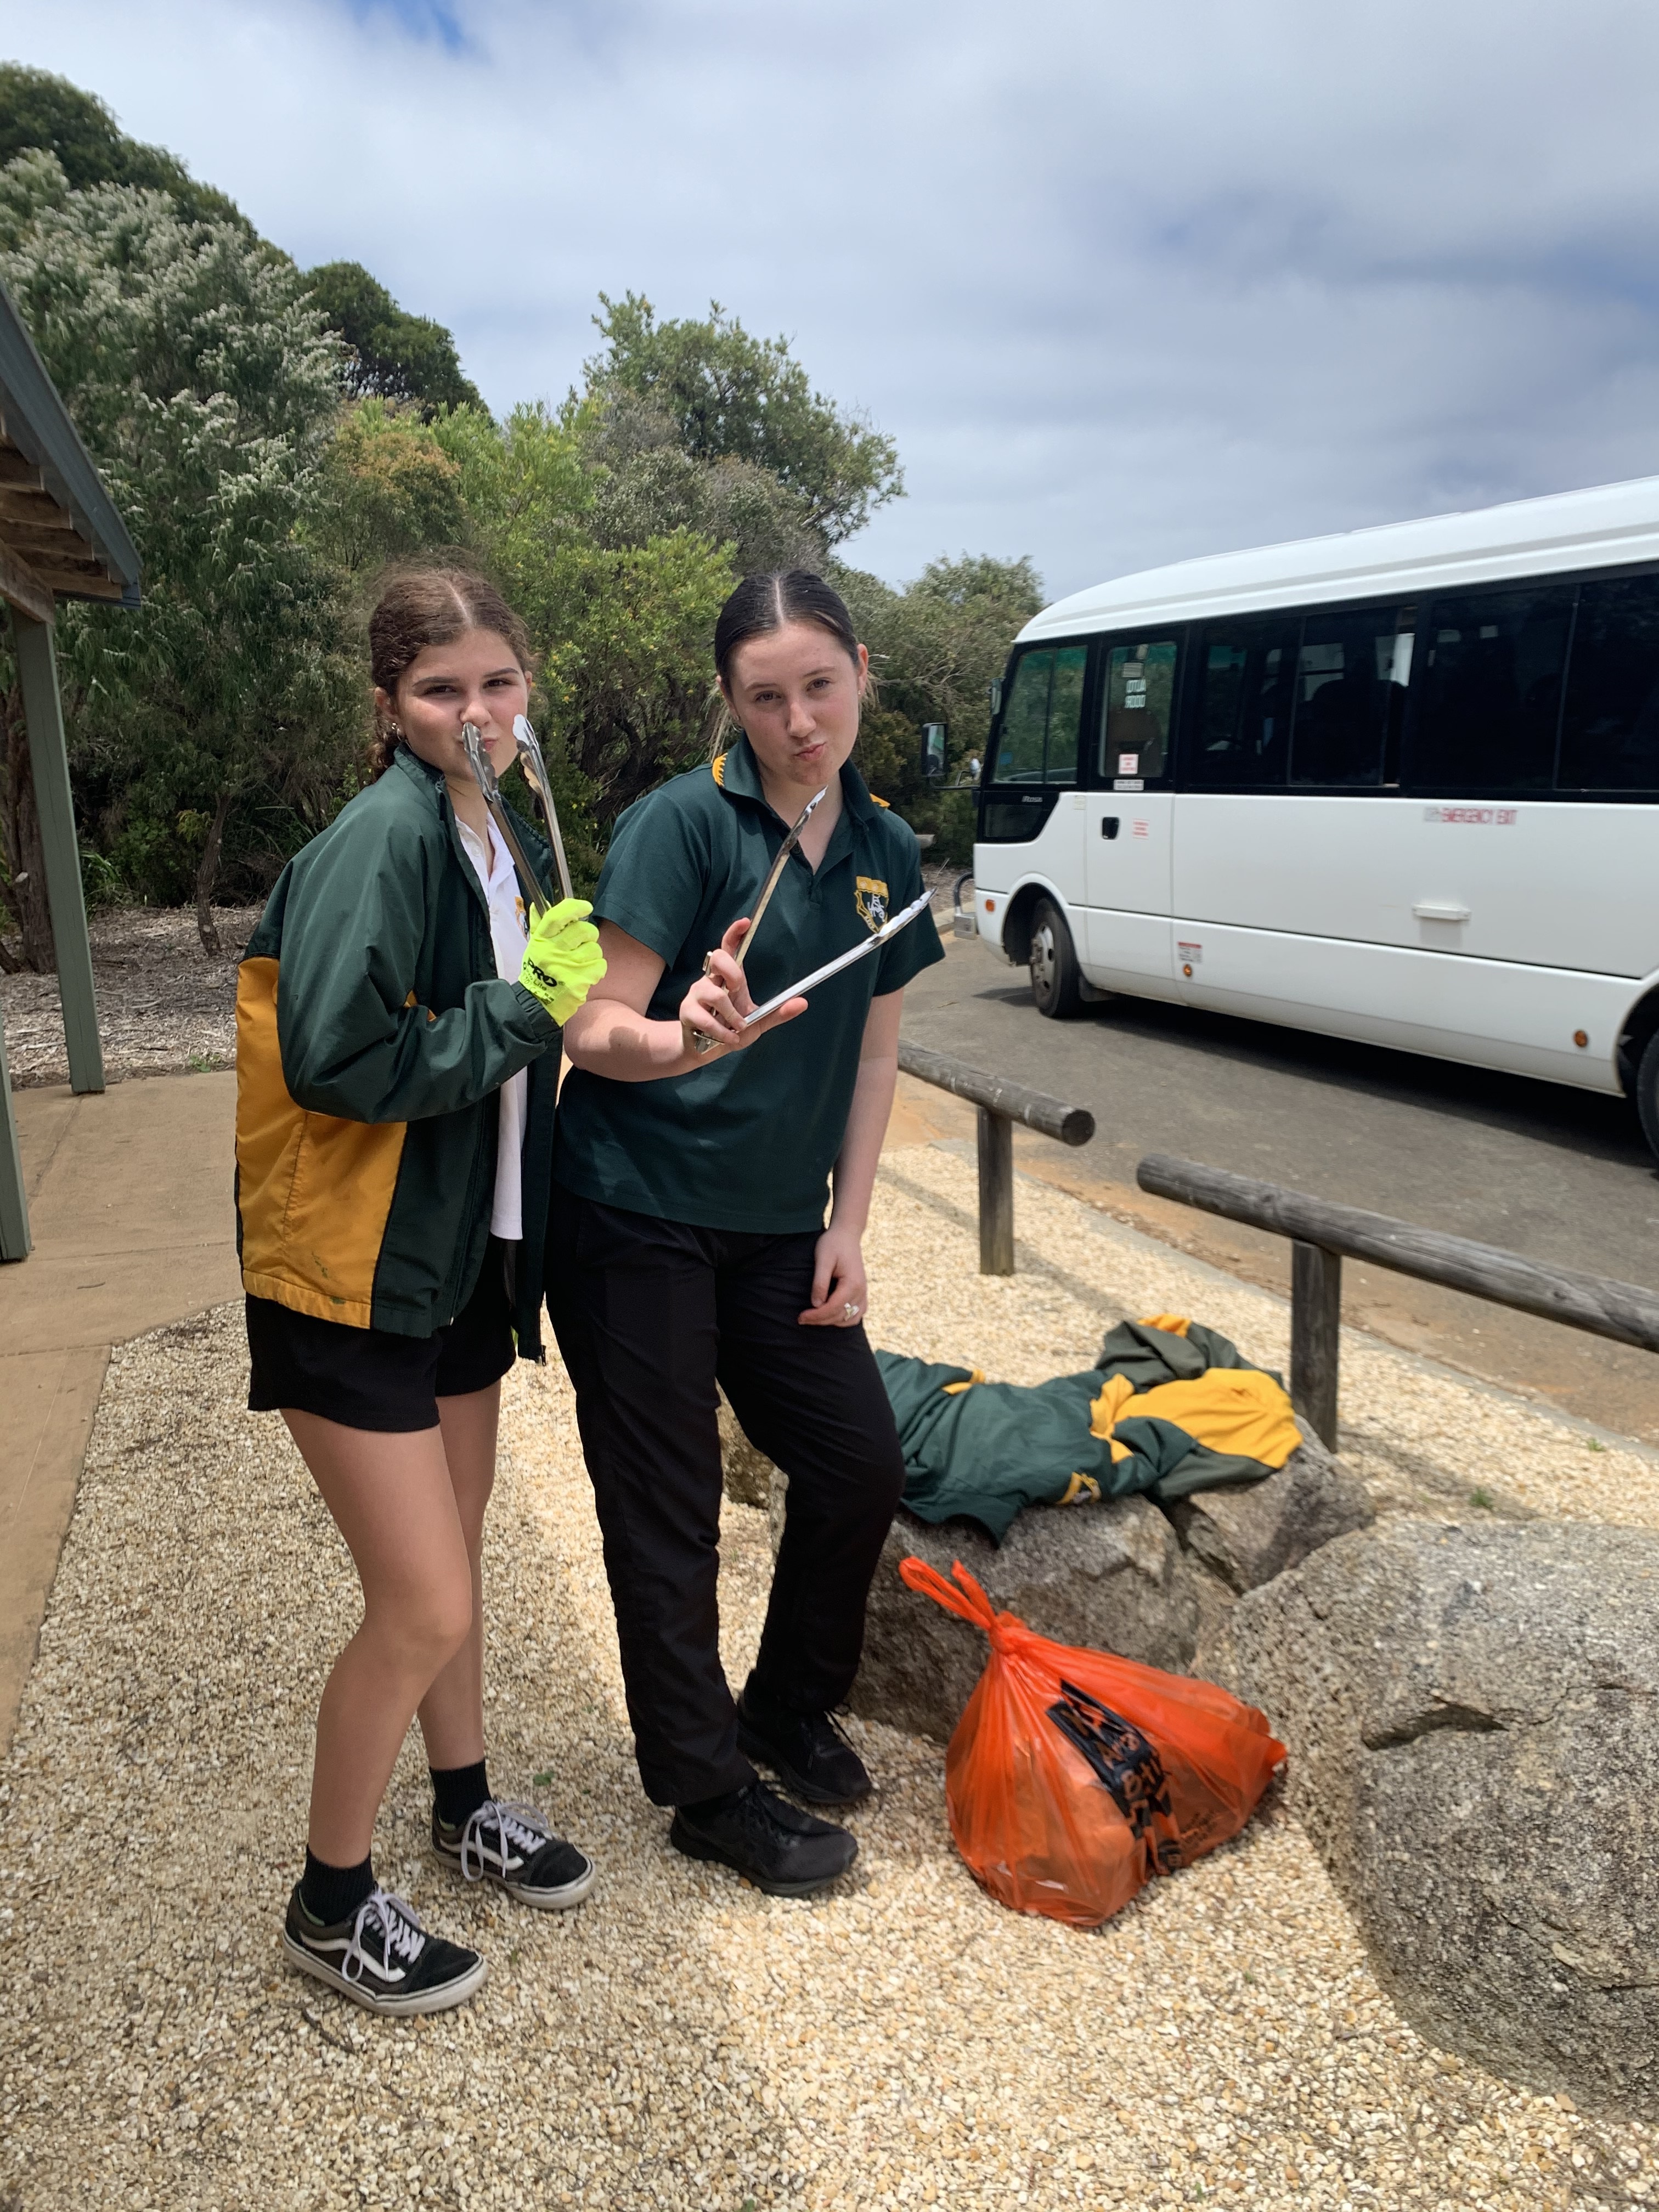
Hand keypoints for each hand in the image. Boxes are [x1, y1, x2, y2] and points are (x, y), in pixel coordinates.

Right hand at [519, 897, 604, 1025]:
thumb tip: (539, 904)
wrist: (536, 1003)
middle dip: (589, 935)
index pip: (557, 916)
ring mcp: (566, 967)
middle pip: (583, 930)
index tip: (586, 907)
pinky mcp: (578, 982)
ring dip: (592, 955)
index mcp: (541, 940)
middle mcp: (552, 952)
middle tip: (583, 943)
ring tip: (581, 963)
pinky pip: (600, 966)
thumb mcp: (534, 947)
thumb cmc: (538, 972)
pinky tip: (586, 975)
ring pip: (594, 949)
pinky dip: (597, 970)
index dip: (574, 907)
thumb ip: (538, 925)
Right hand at [679, 918, 805, 1056]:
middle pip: (717, 958)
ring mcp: (696, 994)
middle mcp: (710, 980)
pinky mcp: (687, 1011)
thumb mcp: (757, 1021)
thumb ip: (778, 1012)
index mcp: (728, 978)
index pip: (729, 948)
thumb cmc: (729, 1029)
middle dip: (732, 972)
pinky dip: (722, 1032)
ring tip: (737, 1028)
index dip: (735, 933)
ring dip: (731, 1015)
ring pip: (715, 994)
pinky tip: (728, 1038)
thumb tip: (803, 1003)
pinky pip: (706, 1019)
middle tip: (738, 989)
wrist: (702, 1049)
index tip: (746, 922)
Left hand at [798, 1221, 867, 1327]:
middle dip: (819, 1320)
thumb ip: (820, 1282)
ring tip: (814, 1317)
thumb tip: (816, 1304)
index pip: (833, 1308)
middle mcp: (861, 1291)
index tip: (801, 1317)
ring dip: (832, 1321)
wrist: (846, 1235)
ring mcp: (863, 1292)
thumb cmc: (832, 1244)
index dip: (816, 1315)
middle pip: (840, 1316)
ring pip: (850, 1319)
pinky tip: (830, 1315)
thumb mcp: (823, 1260)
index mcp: (852, 1283)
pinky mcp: (861, 1292)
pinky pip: (857, 1314)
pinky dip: (844, 1319)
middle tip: (801, 1318)